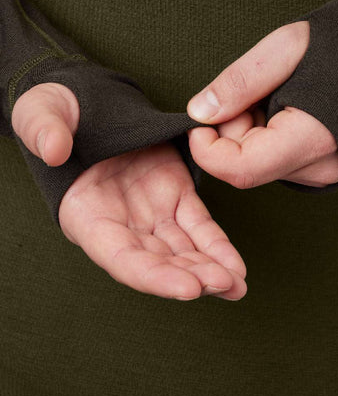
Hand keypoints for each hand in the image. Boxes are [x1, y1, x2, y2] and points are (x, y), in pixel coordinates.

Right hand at [11, 83, 246, 300]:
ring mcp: (151, 212)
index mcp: (86, 214)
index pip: (120, 257)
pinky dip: (217, 245)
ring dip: (209, 269)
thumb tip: (53, 149)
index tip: (187, 288)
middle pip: (157, 262)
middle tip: (224, 284)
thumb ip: (43, 129)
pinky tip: (236, 266)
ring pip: (182, 250)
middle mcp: (121, 224)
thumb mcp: (41, 113)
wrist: (90, 107)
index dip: (153, 276)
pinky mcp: (176, 196)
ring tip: (237, 285)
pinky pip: (199, 225)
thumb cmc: (58, 114)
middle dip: (190, 277)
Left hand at [186, 21, 337, 187]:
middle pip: (244, 167)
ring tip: (271, 99)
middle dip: (231, 130)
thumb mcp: (282, 48)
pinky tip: (280, 113)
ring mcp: (321, 172)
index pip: (242, 170)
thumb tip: (198, 114)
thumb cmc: (337, 45)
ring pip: (255, 165)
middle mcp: (319, 166)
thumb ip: (238, 82)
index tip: (198, 123)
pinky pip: (270, 162)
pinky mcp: (317, 170)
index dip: (208, 151)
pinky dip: (262, 139)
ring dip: (247, 133)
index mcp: (312, 137)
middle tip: (251, 94)